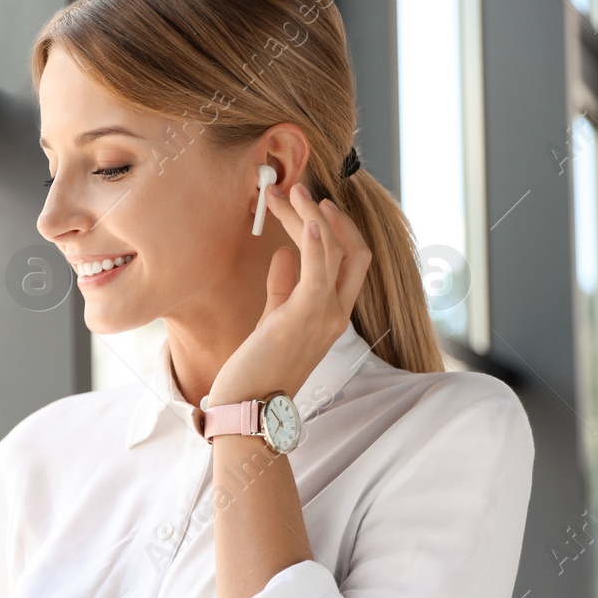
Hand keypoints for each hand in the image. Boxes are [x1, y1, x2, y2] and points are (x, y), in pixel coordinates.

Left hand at [207, 180, 372, 404]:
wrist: (248, 409)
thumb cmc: (256, 369)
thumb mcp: (274, 320)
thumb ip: (283, 288)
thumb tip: (284, 254)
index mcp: (331, 313)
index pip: (348, 260)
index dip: (333, 227)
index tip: (308, 204)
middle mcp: (336, 313)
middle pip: (349, 249)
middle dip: (325, 214)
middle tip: (296, 188)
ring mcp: (324, 315)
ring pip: (334, 251)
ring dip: (311, 215)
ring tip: (290, 191)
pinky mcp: (303, 317)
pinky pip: (318, 270)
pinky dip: (314, 240)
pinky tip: (304, 217)